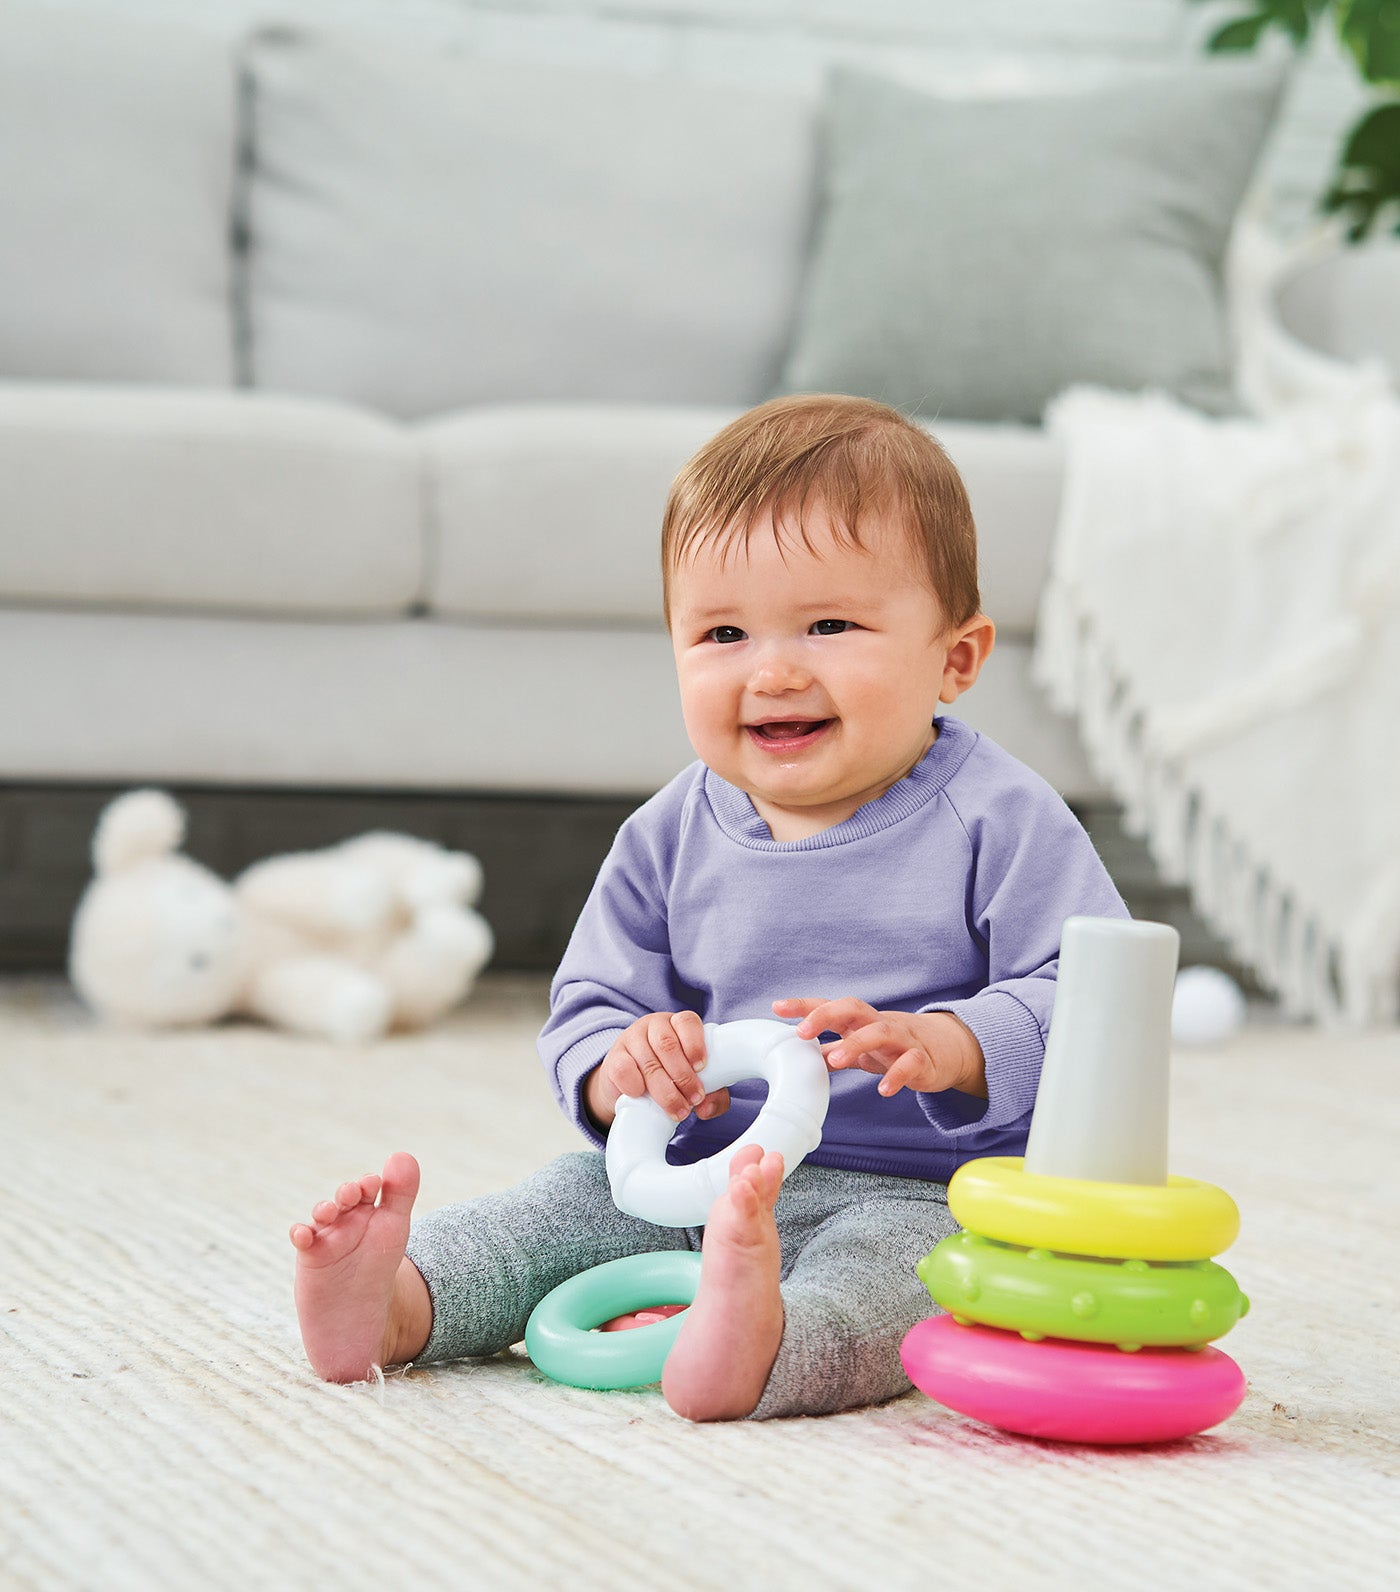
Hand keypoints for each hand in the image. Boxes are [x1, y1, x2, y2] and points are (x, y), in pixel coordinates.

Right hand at [583, 1011, 730, 1131]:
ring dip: (665, 1090)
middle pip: (667, 1045)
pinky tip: (642, 1095)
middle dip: (683, 1076)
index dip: (695, 1043)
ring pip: (648, 1061)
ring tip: (677, 1110)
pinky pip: (623, 1069)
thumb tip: (708, 1108)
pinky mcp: (613, 1058)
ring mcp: (631, 1039)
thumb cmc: (670, 1078)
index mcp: (677, 1025)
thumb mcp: (694, 1082)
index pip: (687, 1021)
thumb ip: (712, 1095)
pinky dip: (635, 1085)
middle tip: (693, 1099)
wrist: (629, 1086)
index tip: (702, 1067)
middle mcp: (654, 1026)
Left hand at [771, 997, 986, 1099]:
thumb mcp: (859, 1046)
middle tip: (802, 1032)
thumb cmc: (892, 1046)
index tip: (777, 1007)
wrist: (942, 1050)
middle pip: (852, 1008)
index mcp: (859, 1021)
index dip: (804, 1006)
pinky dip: (897, 1076)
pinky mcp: (921, 1060)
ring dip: (855, 1044)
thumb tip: (798, 1058)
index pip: (829, 1007)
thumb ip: (831, 1051)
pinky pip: (910, 1064)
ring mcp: (901, 1040)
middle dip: (826, 1015)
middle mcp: (878, 1024)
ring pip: (879, 1032)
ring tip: (835, 1059)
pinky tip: (884, 1090)